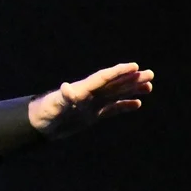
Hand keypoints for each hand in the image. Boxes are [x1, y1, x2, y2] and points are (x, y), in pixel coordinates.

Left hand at [28, 62, 153, 138]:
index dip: (118, 72)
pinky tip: (138, 103)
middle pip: (114, 83)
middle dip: (131, 78)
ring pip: (116, 94)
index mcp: (83, 89)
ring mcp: (92, 104)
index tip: (134, 66)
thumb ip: (63, 97)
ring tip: (149, 85)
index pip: (104, 77)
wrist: (39, 124)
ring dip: (132, 89)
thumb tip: (66, 87)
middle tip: (150, 74)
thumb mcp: (54, 105)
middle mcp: (90, 94)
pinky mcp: (92, 115)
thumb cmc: (45, 112)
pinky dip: (124, 106)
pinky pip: (112, 109)